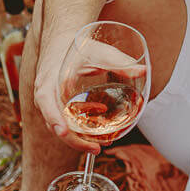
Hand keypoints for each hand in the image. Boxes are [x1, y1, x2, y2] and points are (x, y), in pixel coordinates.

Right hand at [27, 0, 111, 154]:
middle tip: (96, 149)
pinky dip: (78, 131)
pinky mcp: (57, 106)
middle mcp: (46, 95)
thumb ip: (120, 62)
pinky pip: (65, 122)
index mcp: (49, 80)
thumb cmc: (80, 46)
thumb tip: (144, 71)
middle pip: (54, 123)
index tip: (64, 131)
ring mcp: (50, 102)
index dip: (54, 118)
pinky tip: (97, 134)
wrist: (65, 42)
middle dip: (73, 139)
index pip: (46, 103)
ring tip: (100, 146)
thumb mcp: (100, 52)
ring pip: (59, 126)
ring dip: (77, 138)